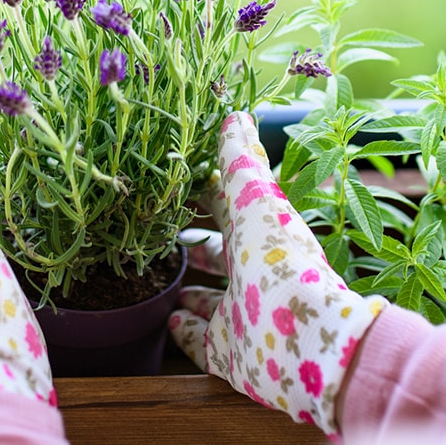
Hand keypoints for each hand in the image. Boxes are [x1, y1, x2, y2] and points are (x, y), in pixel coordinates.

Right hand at [169, 112, 385, 435]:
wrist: (308, 340)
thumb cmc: (279, 262)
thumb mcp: (256, 201)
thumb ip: (241, 161)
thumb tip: (234, 115)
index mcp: (256, 237)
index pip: (226, 209)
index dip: (204, 195)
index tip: (177, 184)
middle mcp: (250, 275)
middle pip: (218, 255)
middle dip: (195, 245)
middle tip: (163, 234)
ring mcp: (240, 316)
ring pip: (209, 299)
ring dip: (189, 289)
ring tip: (161, 280)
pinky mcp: (230, 354)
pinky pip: (203, 343)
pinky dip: (186, 332)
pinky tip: (167, 322)